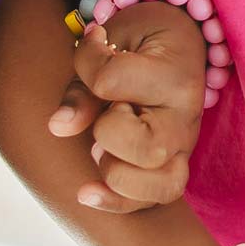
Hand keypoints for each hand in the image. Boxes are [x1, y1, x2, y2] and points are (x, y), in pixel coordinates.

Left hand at [48, 6, 203, 209]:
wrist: (179, 43)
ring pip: (160, 185)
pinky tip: (86, 193)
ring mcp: (185, 145)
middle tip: (111, 108)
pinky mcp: (177, 165)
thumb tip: (59, 127)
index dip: (89, 64)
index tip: (98, 44)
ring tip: (105, 146)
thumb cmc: (139, 43)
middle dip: (109, 133)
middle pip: (147, 149)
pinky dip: (116, 202)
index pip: (111, 82)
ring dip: (117, 172)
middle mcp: (185, 115)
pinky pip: (154, 201)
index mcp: (172, 74)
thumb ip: (83, 86)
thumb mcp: (111, 44)